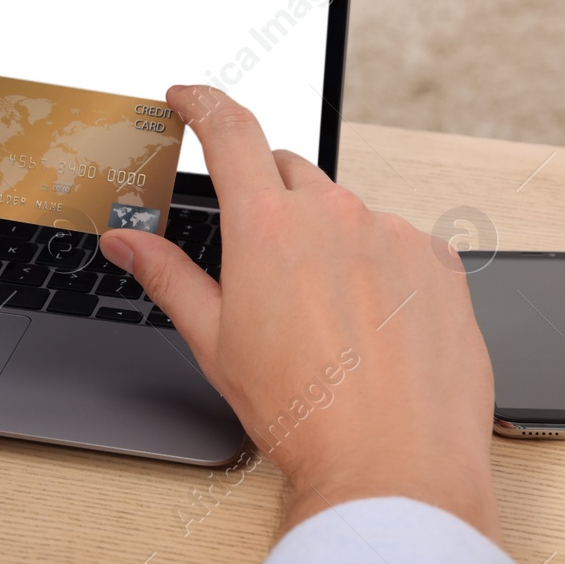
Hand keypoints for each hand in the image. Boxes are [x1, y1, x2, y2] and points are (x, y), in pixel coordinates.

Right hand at [98, 86, 498, 540]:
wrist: (393, 467)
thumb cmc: (304, 412)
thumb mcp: (215, 341)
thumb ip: (167, 275)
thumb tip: (125, 240)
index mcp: (267, 227)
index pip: (229, 130)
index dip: (201, 103)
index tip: (187, 97)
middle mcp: (334, 215)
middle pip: (287, 172)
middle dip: (266, 198)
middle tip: (259, 262)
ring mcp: (394, 235)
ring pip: (345, 212)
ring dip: (325, 239)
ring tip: (322, 315)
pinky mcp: (439, 263)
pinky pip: (397, 241)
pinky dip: (377, 265)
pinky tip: (369, 322)